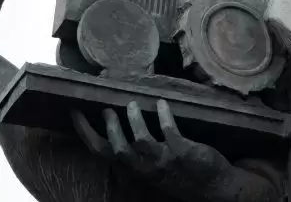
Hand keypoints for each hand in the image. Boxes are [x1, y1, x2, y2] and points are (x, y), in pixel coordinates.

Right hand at [71, 100, 242, 199]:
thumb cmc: (183, 175)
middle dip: (109, 127)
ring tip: (132, 103)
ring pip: (141, 139)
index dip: (86, 133)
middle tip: (106, 108)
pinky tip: (161, 103)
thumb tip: (122, 126)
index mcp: (135, 170)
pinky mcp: (183, 151)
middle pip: (117, 148)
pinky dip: (164, 115)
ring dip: (134, 120)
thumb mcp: (153, 170)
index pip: (103, 153)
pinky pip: (169, 131)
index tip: (76, 114)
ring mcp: (164, 160)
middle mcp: (146, 167)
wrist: (215, 188)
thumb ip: (138, 153)